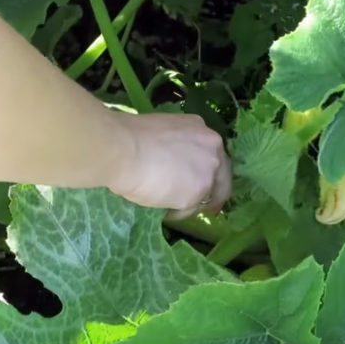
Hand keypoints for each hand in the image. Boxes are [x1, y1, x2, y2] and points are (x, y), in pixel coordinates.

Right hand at [108, 112, 230, 218]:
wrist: (122, 149)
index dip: (208, 172)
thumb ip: (177, 149)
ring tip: (169, 206)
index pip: (214, 156)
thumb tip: (172, 165)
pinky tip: (162, 209)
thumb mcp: (164, 135)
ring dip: (191, 203)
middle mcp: (213, 149)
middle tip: (204, 207)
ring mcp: (208, 172)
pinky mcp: (198, 193)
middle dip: (213, 193)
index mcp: (203, 131)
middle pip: (222, 177)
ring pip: (206, 195)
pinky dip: (178, 212)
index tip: (202, 183)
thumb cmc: (131, 138)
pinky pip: (189, 209)